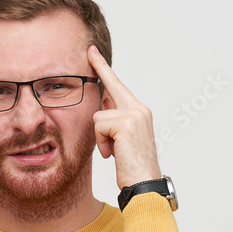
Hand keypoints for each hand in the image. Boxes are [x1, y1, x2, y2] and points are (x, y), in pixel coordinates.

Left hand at [87, 45, 161, 188]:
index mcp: (138, 112)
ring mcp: (135, 114)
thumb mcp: (119, 140)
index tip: (93, 53)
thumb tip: (100, 106)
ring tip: (113, 151)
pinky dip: (101, 142)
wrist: (143, 182)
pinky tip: (113, 153)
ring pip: (98, 115)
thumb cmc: (131, 166)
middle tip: (89, 49)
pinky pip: (98, 126)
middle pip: (111, 85)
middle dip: (99, 67)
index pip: (117, 86)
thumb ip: (112, 121)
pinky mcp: (127, 122)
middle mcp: (139, 109)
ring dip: (100, 137)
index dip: (104, 69)